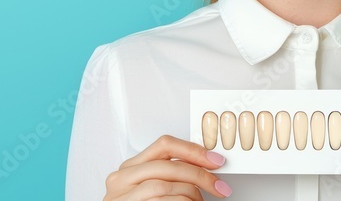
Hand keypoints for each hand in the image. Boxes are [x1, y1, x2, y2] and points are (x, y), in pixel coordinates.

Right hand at [103, 134, 232, 199]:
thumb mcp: (151, 188)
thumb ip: (169, 175)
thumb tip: (204, 166)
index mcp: (130, 168)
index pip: (164, 145)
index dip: (193, 150)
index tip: (215, 160)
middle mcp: (121, 180)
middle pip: (168, 166)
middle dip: (199, 175)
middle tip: (219, 186)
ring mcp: (121, 198)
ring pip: (165, 187)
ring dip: (191, 194)